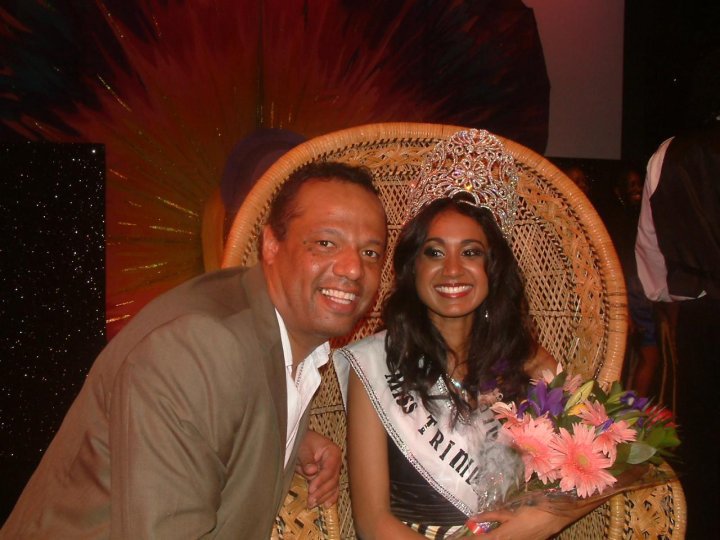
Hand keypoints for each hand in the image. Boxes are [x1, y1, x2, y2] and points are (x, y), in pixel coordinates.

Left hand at [296, 430, 341, 507]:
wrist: (302, 441)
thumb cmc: (303, 441)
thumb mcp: (303, 448)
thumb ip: (307, 460)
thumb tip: (312, 471)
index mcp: (333, 452)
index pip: (329, 470)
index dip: (321, 480)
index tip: (311, 489)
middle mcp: (336, 462)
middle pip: (332, 480)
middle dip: (321, 492)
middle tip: (310, 500)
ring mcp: (334, 470)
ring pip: (332, 487)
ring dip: (323, 497)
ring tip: (312, 504)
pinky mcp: (329, 477)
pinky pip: (332, 489)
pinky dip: (330, 497)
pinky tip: (326, 505)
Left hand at [469, 498, 598, 539]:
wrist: (555, 516)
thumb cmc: (532, 509)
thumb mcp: (510, 511)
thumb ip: (491, 516)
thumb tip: (473, 519)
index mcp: (502, 536)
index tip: (455, 539)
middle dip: (475, 539)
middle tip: (460, 538)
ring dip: (486, 538)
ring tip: (476, 534)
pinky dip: (497, 538)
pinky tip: (493, 534)